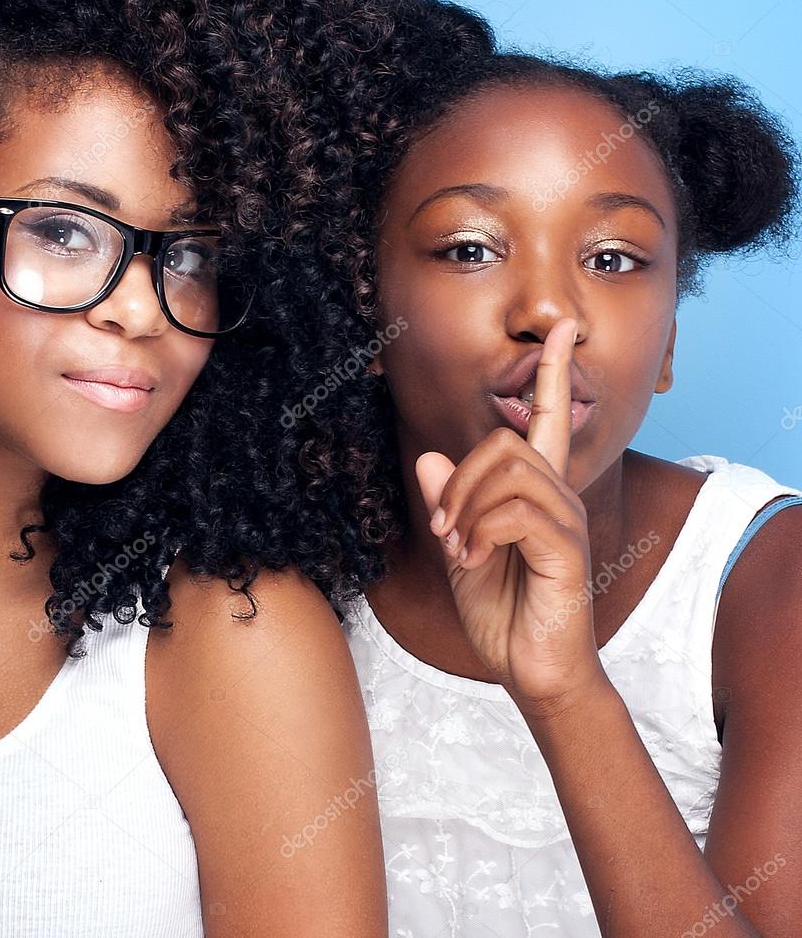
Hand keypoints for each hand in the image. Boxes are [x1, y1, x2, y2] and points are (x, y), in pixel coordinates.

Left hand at [416, 319, 605, 711]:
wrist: (530, 670)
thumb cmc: (503, 611)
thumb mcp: (461, 551)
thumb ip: (450, 505)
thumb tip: (430, 459)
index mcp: (535, 491)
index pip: (549, 417)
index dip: (555, 372)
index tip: (563, 329)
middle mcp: (558, 496)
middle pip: (505, 442)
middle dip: (460, 480)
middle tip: (444, 528)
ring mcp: (565, 521)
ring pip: (509, 472)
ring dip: (467, 507)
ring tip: (459, 546)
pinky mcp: (567, 550)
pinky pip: (517, 512)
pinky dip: (482, 531)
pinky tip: (474, 560)